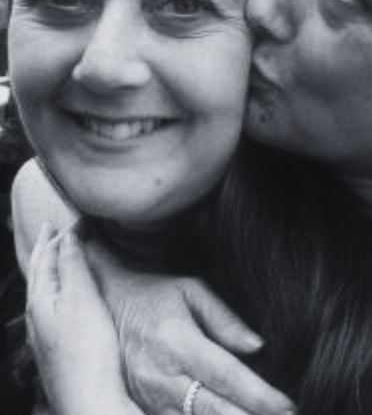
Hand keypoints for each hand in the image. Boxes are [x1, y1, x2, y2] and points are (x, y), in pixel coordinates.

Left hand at [26, 224, 142, 414]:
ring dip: (48, 269)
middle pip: (38, 274)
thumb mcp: (81, 298)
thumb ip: (73, 264)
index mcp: (41, 300)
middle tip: (50, 230)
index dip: (59, 235)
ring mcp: (45, 335)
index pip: (47, 257)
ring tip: (54, 258)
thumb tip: (67, 234)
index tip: (72, 218)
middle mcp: (37, 316)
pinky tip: (63, 300)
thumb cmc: (87, 350)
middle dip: (44, 250)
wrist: (89, 401)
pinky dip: (55, 290)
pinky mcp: (57, 349)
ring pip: (42, 292)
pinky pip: (50, 308)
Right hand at [88, 241, 294, 414]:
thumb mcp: (190, 289)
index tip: (288, 406)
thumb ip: (224, 318)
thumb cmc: (153, 293)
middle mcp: (161, 375)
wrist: (102, 303)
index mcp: (178, 341)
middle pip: (213, 411)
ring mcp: (146, 398)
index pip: (227, 376)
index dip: (260, 396)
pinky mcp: (138, 408)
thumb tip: (257, 346)